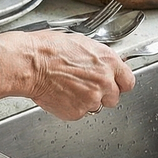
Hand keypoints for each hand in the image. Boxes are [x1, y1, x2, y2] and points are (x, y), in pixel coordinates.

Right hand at [18, 32, 135, 119]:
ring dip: (86, 101)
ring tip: (69, 89)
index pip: (128, 81)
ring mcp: (92, 98)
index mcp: (108, 62)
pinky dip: (71, 107)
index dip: (120, 84)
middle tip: (85, 87)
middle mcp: (104, 81)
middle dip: (103, 94)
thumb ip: (98, 59)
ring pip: (96, 106)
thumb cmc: (48, 50)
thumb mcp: (81, 44)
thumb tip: (102, 64)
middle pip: (115, 97)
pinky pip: (79, 113)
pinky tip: (61, 95)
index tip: (115, 85)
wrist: (29, 64)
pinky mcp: (77, 111)